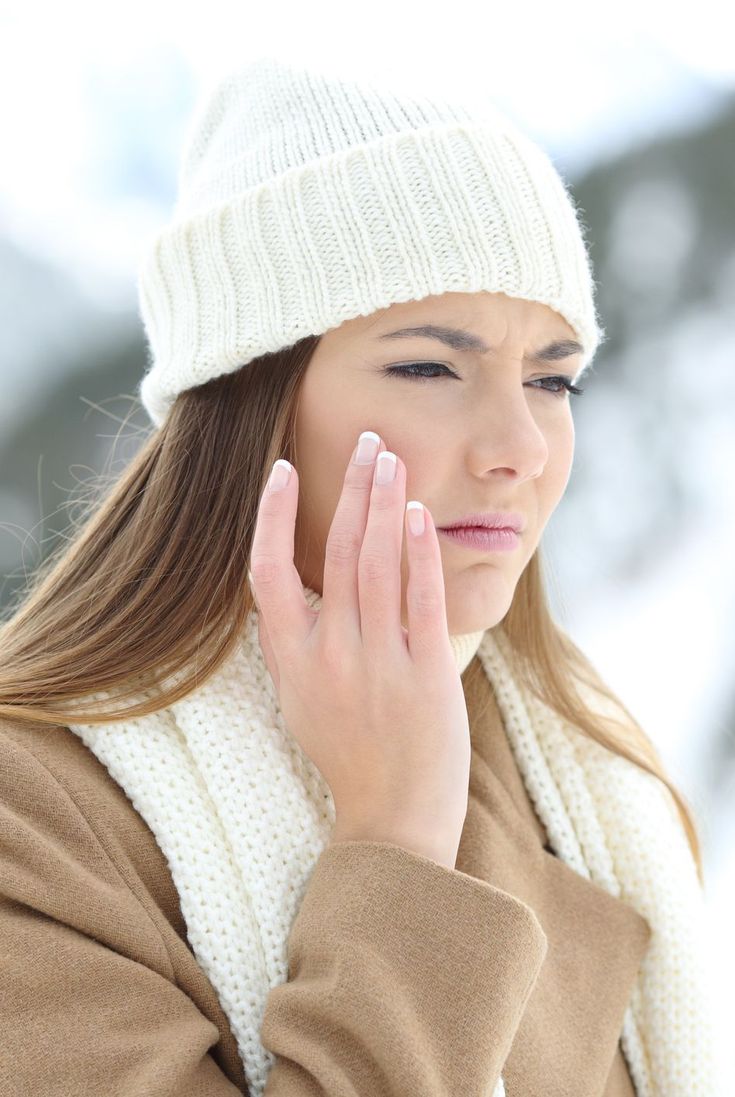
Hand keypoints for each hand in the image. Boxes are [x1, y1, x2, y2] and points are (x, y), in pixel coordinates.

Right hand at [249, 431, 470, 869]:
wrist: (393, 821)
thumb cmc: (348, 756)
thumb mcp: (302, 699)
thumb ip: (297, 642)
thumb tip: (298, 584)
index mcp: (291, 662)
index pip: (267, 573)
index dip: (272, 517)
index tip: (282, 470)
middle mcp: (330, 656)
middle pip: (335, 551)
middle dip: (352, 488)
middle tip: (366, 441)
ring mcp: (378, 664)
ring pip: (376, 563)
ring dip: (385, 503)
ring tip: (392, 458)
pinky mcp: (426, 674)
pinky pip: (421, 598)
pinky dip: (419, 552)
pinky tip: (419, 514)